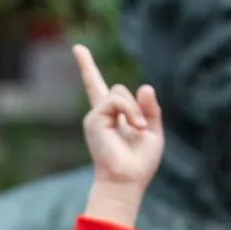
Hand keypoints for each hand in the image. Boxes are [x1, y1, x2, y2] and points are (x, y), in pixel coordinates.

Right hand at [73, 44, 162, 225]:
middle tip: (142, 128)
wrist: (127, 180)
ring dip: (135, 110)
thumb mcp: (153, 130)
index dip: (87, 68)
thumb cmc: (140, 163)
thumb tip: (144, 86)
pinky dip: (130, 111)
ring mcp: (95, 116)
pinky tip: (133, 126)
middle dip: (137, 106)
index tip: (77, 49)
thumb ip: (150, 108)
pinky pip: (116, 100)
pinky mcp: (93, 119)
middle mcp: (101, 114)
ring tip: (139, 128)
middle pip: (114, 88)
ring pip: (119, 92)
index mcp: (114, 116)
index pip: (98, 88)